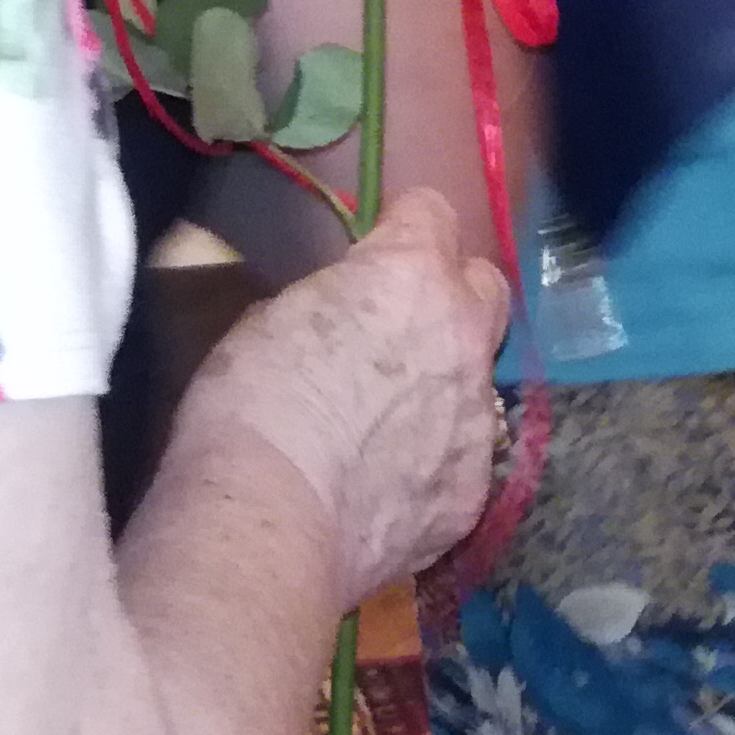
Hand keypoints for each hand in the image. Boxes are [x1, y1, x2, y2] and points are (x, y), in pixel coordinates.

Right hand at [176, 188, 508, 607]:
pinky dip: (431, 460)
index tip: (374, 249)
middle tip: (399, 325)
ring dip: (441, 384)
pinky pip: (461, 458)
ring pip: (477, 380)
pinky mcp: (471, 494)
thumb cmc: (250, 402)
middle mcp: (463, 337)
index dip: (401, 227)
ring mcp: (476, 421)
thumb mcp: (271, 318)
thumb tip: (343, 319)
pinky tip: (384, 486)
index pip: (433, 211)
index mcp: (412, 275)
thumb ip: (331, 303)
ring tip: (382, 424)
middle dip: (450, 294)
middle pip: (484, 287)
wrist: (270, 523)